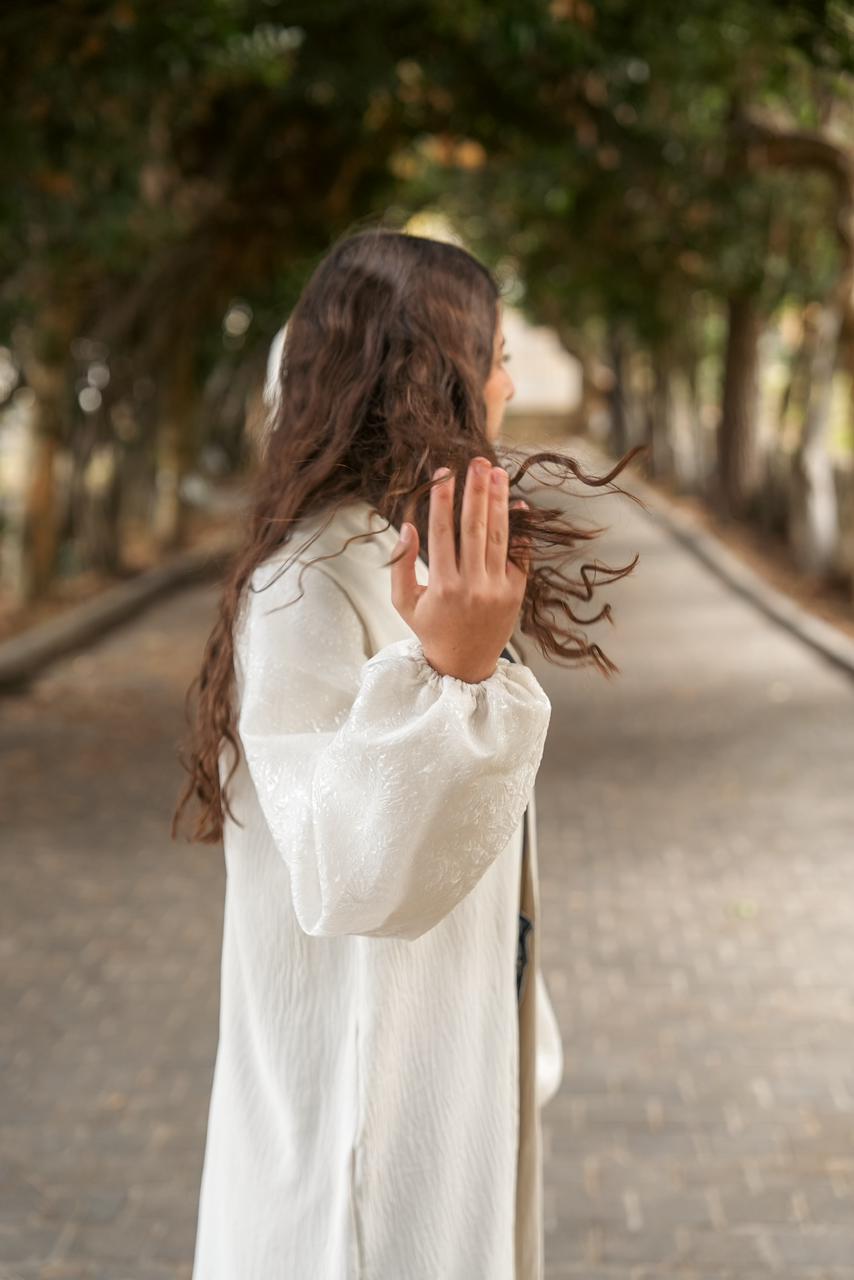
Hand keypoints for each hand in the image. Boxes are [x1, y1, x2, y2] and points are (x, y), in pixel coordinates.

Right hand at [390, 456, 530, 682]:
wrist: (466, 665)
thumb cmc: (431, 629)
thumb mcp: (404, 602)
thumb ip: (401, 564)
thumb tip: (408, 526)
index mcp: (442, 587)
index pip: (442, 533)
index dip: (442, 501)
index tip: (443, 474)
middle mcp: (473, 585)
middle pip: (474, 528)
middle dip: (475, 491)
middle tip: (477, 462)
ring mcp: (498, 588)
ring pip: (498, 536)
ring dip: (498, 501)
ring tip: (497, 473)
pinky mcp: (516, 592)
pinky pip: (519, 554)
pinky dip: (520, 529)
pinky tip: (518, 504)